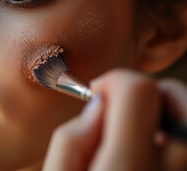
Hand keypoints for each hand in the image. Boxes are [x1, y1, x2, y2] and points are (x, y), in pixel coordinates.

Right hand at [42, 69, 186, 170]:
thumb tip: (97, 105)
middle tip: (118, 113)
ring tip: (134, 135)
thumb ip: (69, 141)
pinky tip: (149, 150)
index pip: (137, 89)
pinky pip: (185, 138)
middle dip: (142, 90)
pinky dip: (170, 132)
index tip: (96, 96)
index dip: (111, 81)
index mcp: (125, 168)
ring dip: (158, 112)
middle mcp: (168, 170)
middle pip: (173, 93)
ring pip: (184, 115)